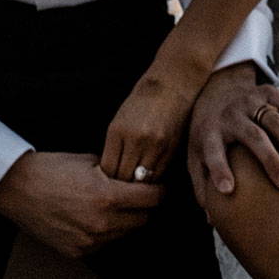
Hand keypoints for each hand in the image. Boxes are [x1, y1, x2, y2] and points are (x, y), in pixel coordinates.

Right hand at [0, 151, 161, 257]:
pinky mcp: (77, 252)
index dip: (158, 191)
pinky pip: (103, 244)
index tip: (158, 187)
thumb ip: (118, 173)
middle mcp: (102, 223)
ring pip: (124, 234)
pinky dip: (104, 233)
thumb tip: (137, 178)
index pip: (152, 199)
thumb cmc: (51, 169)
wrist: (17, 188)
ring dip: (124, 221)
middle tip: (134, 196)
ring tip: (109, 205)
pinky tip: (91, 217)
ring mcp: (89, 241)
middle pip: (143, 220)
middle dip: (142, 207)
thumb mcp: (90, 162)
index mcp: (108, 197)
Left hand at [101, 56, 211, 183]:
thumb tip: (111, 174)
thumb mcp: (120, 120)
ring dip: (138, 186)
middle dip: (121, 187)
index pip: (109, 169)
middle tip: (120, 193)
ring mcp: (155, 145)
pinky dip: (153, 179)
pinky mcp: (171, 148)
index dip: (107, 181)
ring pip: (143, 180)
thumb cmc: (141, 101)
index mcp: (118, 132)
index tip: (108, 184)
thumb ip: (116, 147)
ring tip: (135, 190)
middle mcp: (136, 140)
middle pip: (124, 178)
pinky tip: (150, 179)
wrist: (171, 84)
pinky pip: (159, 174)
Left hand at [190, 64, 278, 195]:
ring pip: (274, 121)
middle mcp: (229, 115)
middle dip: (270, 160)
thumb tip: (210, 220)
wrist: (215, 92)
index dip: (219, 170)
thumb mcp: (196, 157)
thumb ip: (201, 186)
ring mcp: (249, 101)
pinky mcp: (267, 91)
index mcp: (208, 132)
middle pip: (253, 136)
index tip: (228, 190)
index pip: (212, 152)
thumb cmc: (208, 136)